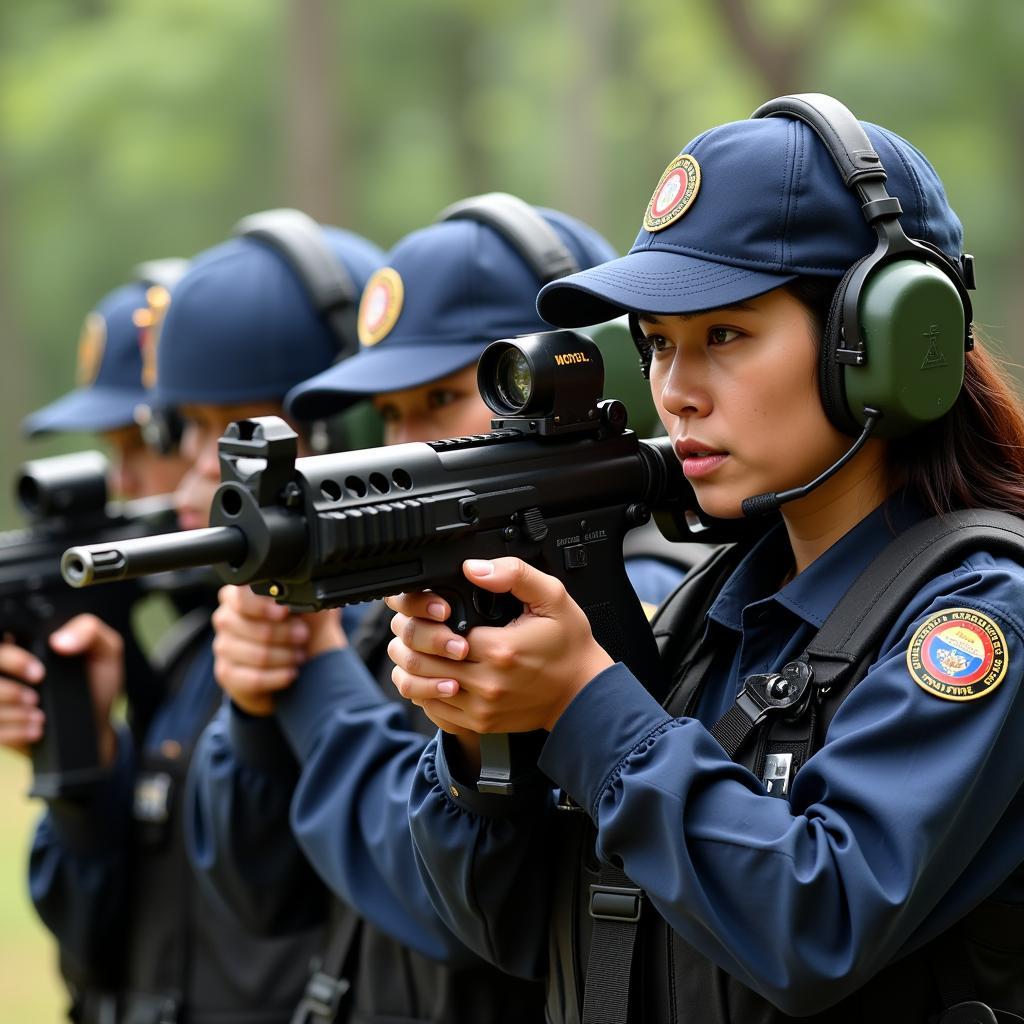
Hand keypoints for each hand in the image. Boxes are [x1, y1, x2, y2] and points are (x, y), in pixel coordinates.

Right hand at [0, 617, 123, 765]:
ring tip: (40, 716)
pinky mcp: (0, 726)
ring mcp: (2, 699)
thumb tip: (59, 641)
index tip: (38, 672)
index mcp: (25, 646)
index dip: (10, 658)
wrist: (96, 723)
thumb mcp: (104, 650)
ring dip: (14, 713)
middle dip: (8, 690)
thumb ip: (89, 631)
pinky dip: (15, 731)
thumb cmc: (96, 682)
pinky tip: (36, 728)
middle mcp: (7, 672)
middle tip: (36, 698)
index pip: (3, 642)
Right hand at [211, 585, 345, 715]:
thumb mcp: (306, 609)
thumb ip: (306, 593)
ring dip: (285, 656)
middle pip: (252, 626)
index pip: (241, 596)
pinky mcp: (227, 673)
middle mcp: (226, 618)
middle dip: (285, 633)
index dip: (263, 606)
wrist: (293, 663)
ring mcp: (223, 647)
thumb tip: (311, 585)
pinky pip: (253, 678)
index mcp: (239, 595)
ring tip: (299, 655)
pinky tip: (291, 673)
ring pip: (257, 654)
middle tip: (303, 635)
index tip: (285, 612)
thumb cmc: (296, 630)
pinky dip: (278, 677)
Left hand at [385, 558, 612, 735]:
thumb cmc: (569, 645)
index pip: (440, 631)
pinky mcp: (480, 723)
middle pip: (425, 660)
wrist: (582, 693)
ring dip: (414, 666)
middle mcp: (487, 683)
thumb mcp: (552, 597)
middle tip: (423, 625)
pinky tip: (435, 672)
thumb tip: (473, 568)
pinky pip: (434, 709)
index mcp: (500, 649)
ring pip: (422, 687)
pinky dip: (426, 689)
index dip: (432, 617)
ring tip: (423, 648)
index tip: (439, 610)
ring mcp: (481, 708)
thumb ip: (514, 574)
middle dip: (416, 640)